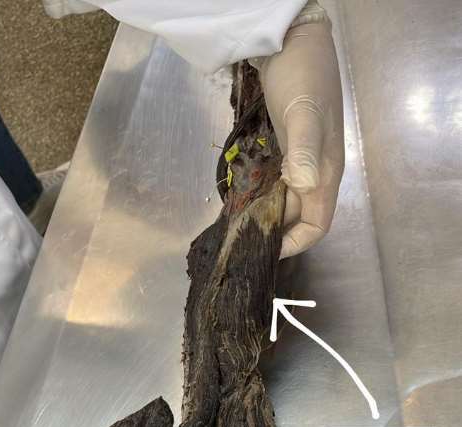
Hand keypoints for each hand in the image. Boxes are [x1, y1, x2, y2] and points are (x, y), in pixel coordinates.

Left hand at [259, 16, 344, 258]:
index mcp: (327, 171)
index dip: (296, 243)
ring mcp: (303, 159)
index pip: (318, 225)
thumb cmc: (302, 73)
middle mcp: (317, 171)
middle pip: (299, 216)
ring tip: (239, 223)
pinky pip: (278, 183)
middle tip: (242, 238)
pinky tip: (243, 197)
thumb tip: (304, 186)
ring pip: (287, 201)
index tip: (267, 250)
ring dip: (266, 214)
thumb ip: (304, 150)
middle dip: (275, 231)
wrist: (294, 36)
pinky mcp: (288, 148)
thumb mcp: (302, 112)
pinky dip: (262, 195)